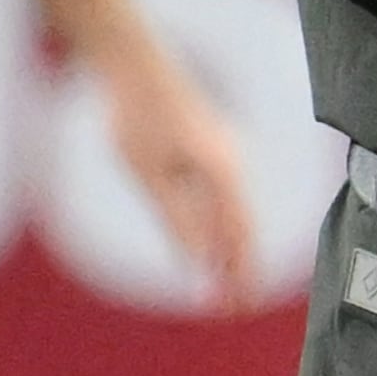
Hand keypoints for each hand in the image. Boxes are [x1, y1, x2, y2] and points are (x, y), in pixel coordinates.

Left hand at [98, 35, 253, 301]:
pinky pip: (222, 199)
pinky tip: (205, 243)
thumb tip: (197, 261)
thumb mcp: (151, 177)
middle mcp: (232, 166)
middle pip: (242, 227)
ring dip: (227, 250)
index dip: (241, 274)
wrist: (134, 66)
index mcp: (225, 174)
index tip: (238, 309)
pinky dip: (219, 228)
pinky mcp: (207, 151)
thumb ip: (179, 220)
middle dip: (238, 269)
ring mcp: (222, 157)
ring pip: (234, 213)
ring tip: (219, 285)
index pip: (240, 236)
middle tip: (230, 308)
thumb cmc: (138, 119)